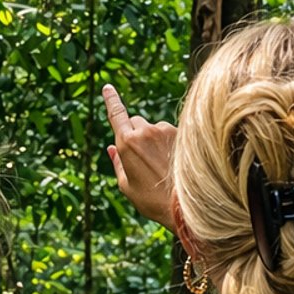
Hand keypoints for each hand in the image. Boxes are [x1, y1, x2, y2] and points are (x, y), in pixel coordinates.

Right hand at [103, 84, 178, 230]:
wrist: (186, 206)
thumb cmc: (152, 200)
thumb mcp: (127, 186)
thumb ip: (118, 163)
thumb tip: (111, 148)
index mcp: (127, 143)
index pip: (116, 114)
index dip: (111, 100)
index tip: (107, 87)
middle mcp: (146, 131)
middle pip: (135, 122)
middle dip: (134, 133)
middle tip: (140, 158)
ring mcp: (165, 130)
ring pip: (154, 129)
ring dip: (153, 140)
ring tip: (162, 166)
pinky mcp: (182, 134)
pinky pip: (170, 134)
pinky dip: (168, 144)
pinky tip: (174, 163)